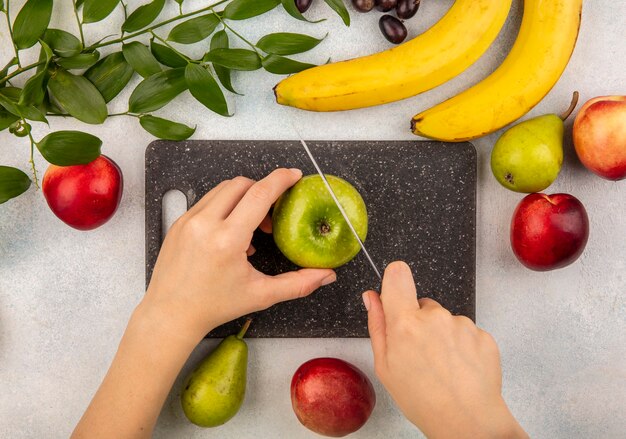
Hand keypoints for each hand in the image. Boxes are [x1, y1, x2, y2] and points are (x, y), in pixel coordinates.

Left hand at [144, 168, 335, 339]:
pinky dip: (225, 207)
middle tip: (273, 214)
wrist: (171, 314)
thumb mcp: (261, 295)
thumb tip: (326, 275)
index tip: (294, 175)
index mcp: (226, 240)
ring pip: (223, 189)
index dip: (280, 180)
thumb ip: (298, 283)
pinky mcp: (179, 223)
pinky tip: (232, 232)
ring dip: (243, 197)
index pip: (258, 194)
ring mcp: (188, 221)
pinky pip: (207, 201)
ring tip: (252, 226)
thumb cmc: (212, 306)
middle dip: (262, 190)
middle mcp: (205, 224)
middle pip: (242, 184)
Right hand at [363, 262, 527, 438]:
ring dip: (442, 336)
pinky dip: (462, 346)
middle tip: (421, 355)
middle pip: (422, 304)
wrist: (467, 422)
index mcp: (405, 323)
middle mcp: (435, 317)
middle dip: (419, 322)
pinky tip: (458, 368)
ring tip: (442, 367)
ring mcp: (462, 324)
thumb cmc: (422, 399)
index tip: (396, 292)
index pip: (398, 274)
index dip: (395, 280)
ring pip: (445, 320)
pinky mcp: (483, 334)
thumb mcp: (385, 366)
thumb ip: (377, 325)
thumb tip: (372, 297)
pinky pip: (466, 331)